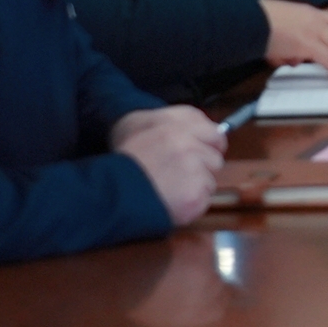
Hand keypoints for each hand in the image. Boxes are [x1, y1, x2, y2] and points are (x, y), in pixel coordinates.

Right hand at [111, 105, 223, 224]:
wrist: (112, 192)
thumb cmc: (123, 161)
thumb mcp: (138, 125)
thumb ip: (171, 123)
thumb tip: (205, 128)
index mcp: (173, 124)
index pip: (213, 131)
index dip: (209, 144)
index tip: (203, 152)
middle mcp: (187, 142)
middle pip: (215, 156)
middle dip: (204, 166)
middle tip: (182, 174)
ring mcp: (193, 168)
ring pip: (210, 179)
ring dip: (196, 186)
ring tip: (171, 188)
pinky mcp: (196, 193)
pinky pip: (204, 199)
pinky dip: (192, 203)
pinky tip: (172, 200)